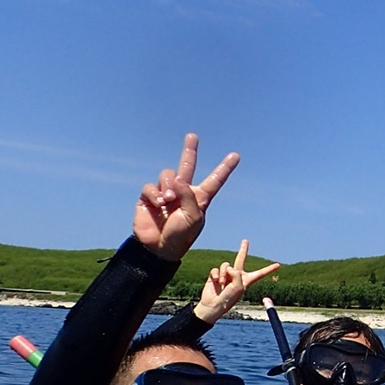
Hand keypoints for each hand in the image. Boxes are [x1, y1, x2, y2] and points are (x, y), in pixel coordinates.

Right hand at [133, 133, 238, 261]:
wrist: (158, 248)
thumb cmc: (181, 236)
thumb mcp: (194, 218)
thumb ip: (189, 196)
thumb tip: (177, 179)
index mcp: (199, 198)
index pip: (215, 180)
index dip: (224, 168)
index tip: (236, 155)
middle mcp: (183, 192)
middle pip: (187, 166)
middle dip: (189, 150)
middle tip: (192, 136)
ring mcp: (166, 193)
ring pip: (168, 174)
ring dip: (169, 185)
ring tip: (169, 200)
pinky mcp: (148, 197)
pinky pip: (151, 186)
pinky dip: (155, 193)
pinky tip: (160, 203)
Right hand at [195, 239, 279, 324]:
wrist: (213, 305)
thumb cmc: (228, 299)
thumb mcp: (238, 287)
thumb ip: (237, 274)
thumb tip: (230, 268)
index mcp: (246, 281)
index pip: (260, 273)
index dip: (269, 269)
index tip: (278, 265)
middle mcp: (237, 276)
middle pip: (241, 260)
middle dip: (243, 250)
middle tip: (245, 240)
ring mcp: (226, 275)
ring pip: (226, 265)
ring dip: (224, 273)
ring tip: (223, 282)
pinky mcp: (216, 276)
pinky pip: (216, 269)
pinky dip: (216, 274)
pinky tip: (216, 281)